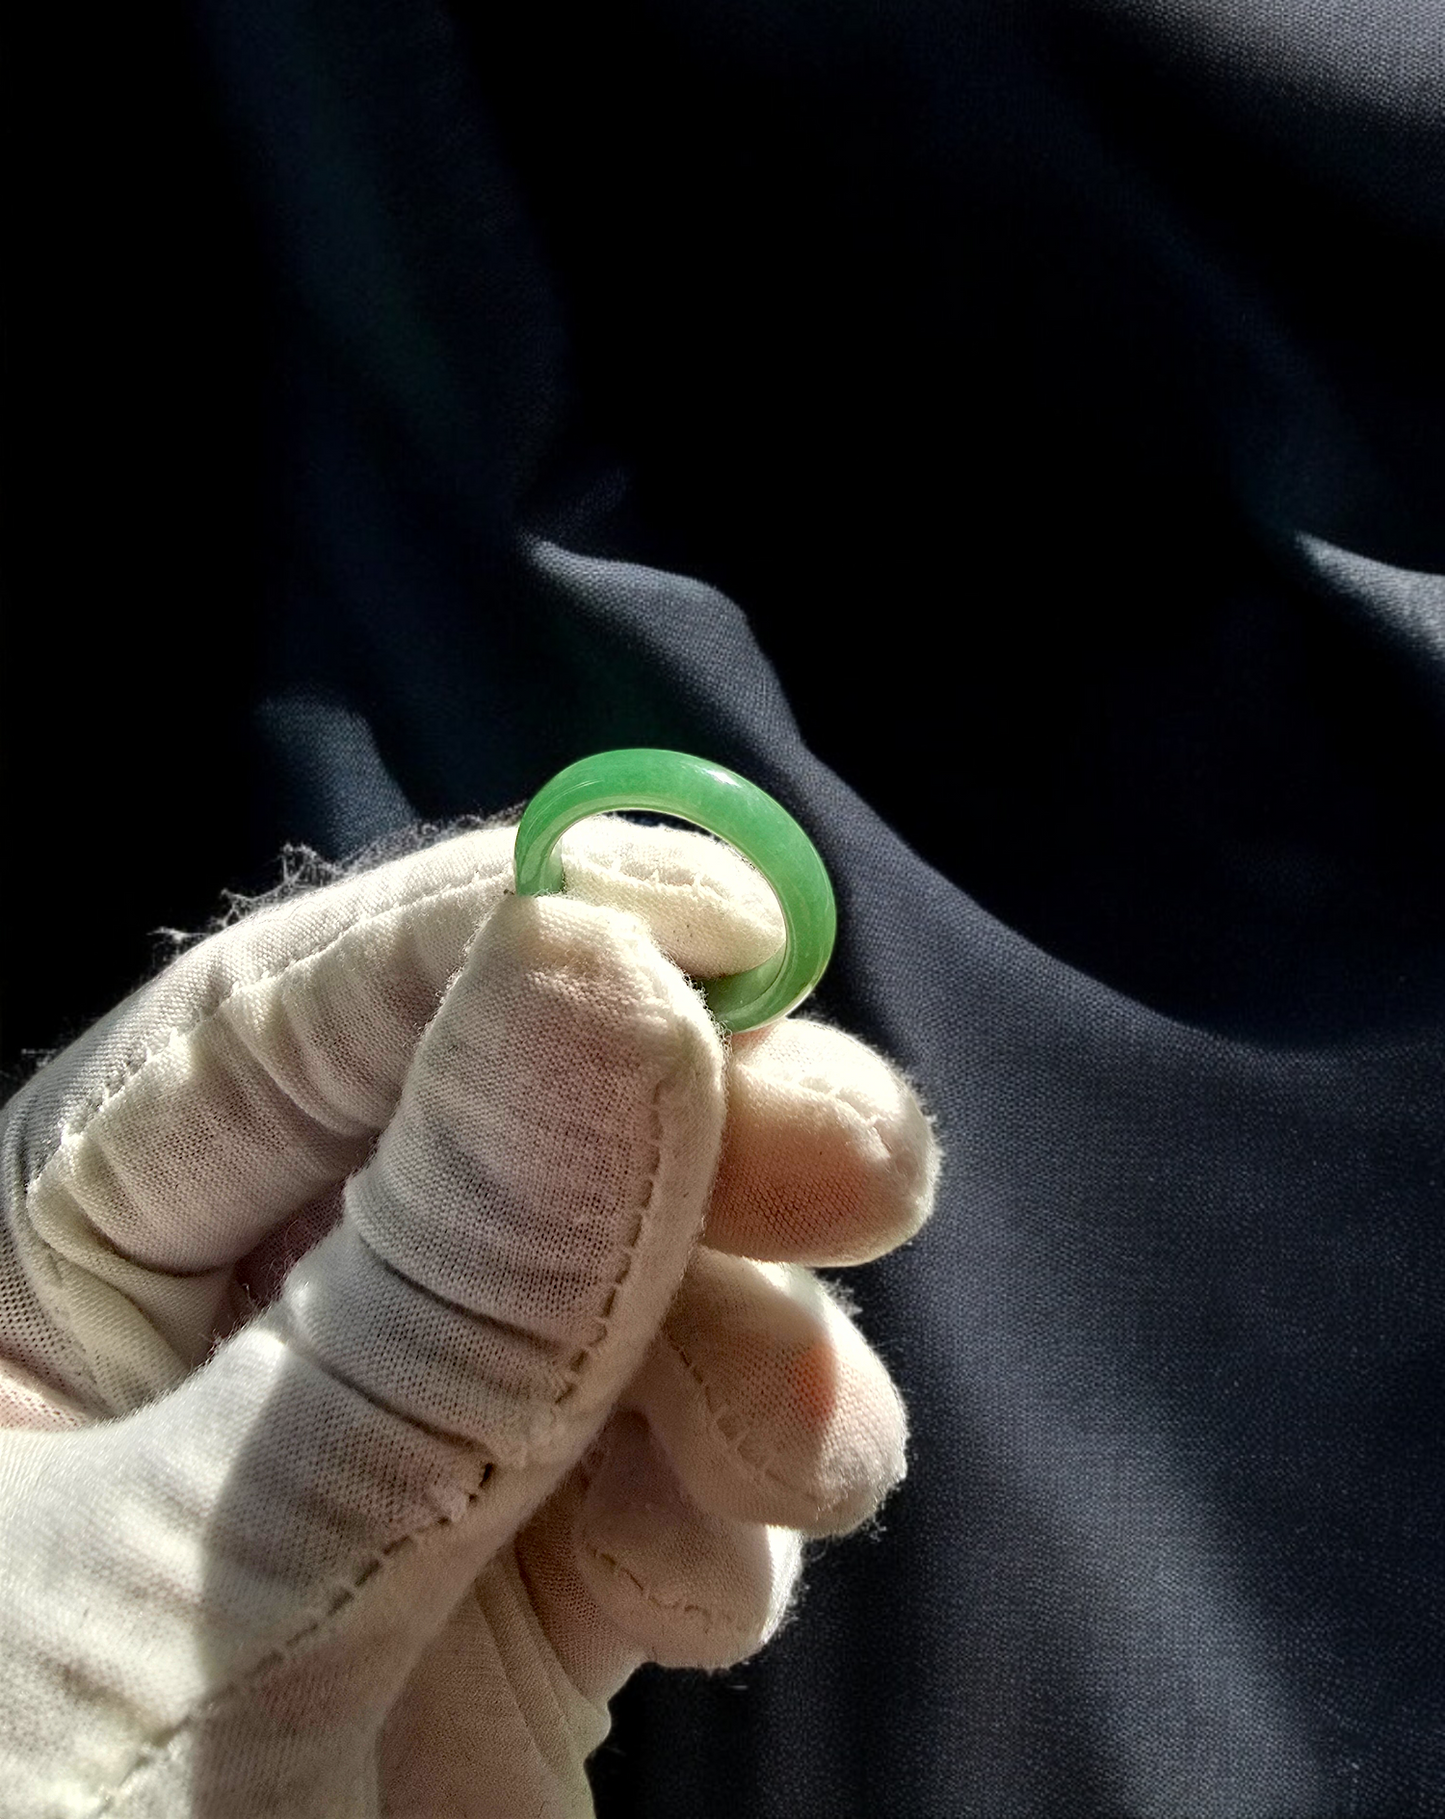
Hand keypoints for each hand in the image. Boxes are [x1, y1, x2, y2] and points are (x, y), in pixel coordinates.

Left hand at [0, 816, 937, 1816]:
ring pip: (618, 1305)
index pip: (304, 1017)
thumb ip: (438, 1287)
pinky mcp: (495, 1617)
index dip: (519, 928)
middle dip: (692, 1131)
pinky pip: (656, 1479)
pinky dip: (732, 1490)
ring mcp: (377, 1478)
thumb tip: (607, 967)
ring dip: (746, 1333)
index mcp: (53, 1274)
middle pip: (503, 1137)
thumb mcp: (215, 1580)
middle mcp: (226, 1348)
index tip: (723, 908)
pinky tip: (734, 1554)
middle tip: (859, 1153)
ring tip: (801, 1432)